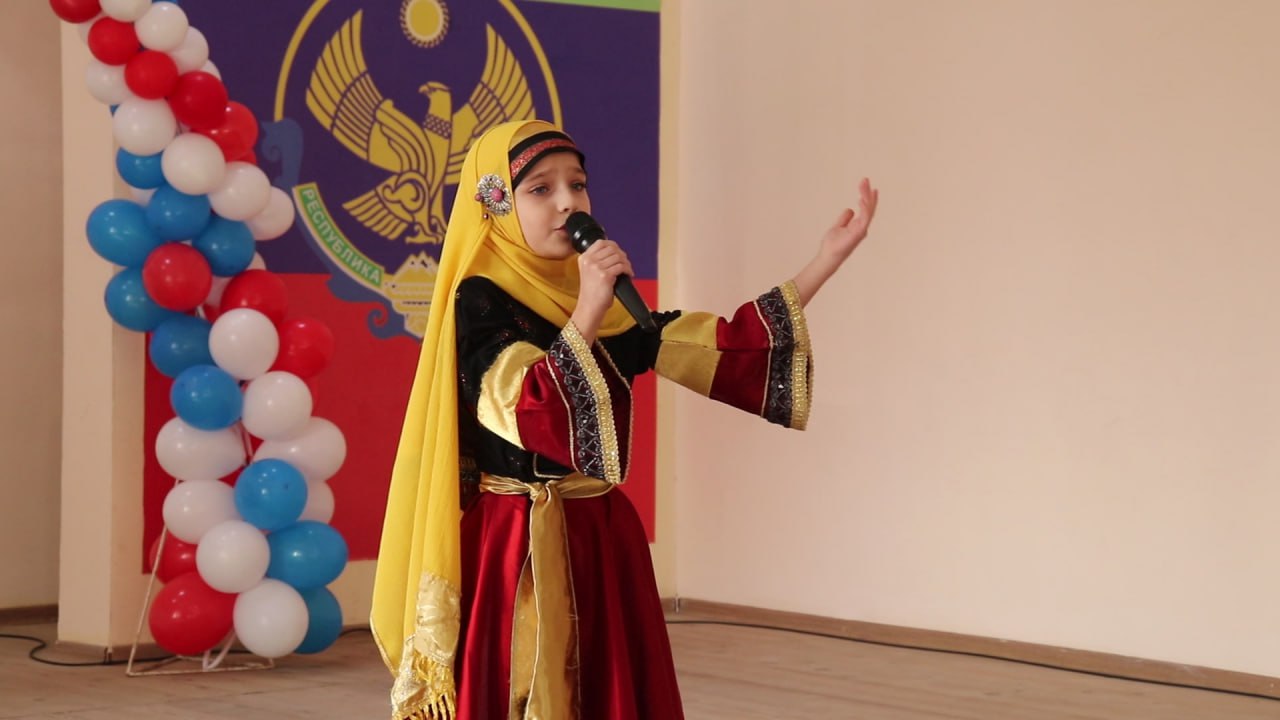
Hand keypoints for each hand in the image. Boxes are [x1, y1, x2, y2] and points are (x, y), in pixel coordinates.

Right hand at [571, 239, 632, 342]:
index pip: (601, 242)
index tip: (619, 252)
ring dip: (626, 263)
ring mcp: (596, 267)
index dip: (613, 245)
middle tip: (625, 263)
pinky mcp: (605, 275)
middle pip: (612, 249)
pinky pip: (622, 266)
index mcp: (584, 258)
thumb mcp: (589, 272)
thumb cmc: (592, 292)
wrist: (590, 307)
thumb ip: (597, 260)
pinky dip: (628, 270)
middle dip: (622, 255)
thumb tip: (616, 252)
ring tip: (627, 270)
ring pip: (618, 257)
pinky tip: (629, 275)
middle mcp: (589, 261)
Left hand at [792, 177, 879, 306]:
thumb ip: (844, 218)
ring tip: (864, 185)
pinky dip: (864, 208)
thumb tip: (850, 209)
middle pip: (868, 207)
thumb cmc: (832, 245)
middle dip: (867, 193)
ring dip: (866, 196)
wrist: (828, 257)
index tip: (868, 185)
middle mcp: (862, 227)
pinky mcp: (858, 233)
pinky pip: (864, 218)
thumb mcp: (837, 227)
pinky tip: (861, 199)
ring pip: (868, 210)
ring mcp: (861, 230)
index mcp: (858, 225)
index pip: (865, 209)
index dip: (868, 197)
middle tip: (865, 179)